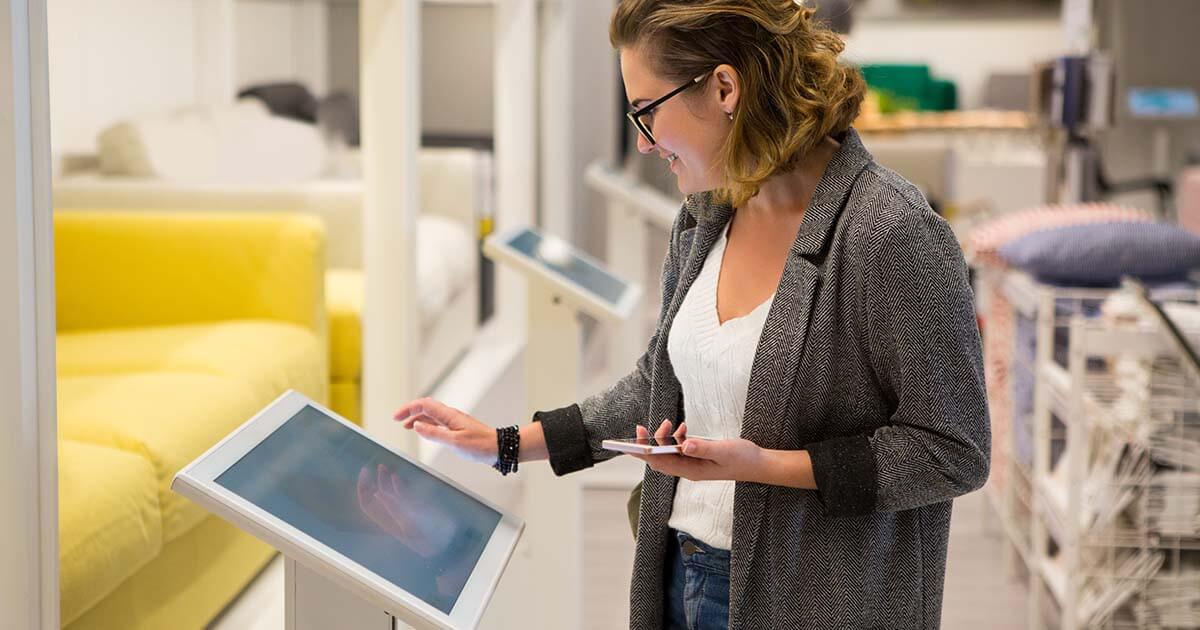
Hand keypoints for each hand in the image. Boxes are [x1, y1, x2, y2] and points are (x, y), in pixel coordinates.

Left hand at [356, 463, 456, 557]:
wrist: (444, 543)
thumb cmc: (427, 537)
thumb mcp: (409, 523)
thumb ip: (394, 508)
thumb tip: (377, 494)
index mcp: (386, 521)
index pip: (367, 503)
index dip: (363, 488)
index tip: (364, 472)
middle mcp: (391, 515)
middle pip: (374, 497)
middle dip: (370, 483)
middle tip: (368, 469)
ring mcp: (402, 511)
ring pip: (388, 494)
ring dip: (383, 481)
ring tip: (382, 467)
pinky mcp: (412, 509)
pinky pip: (401, 496)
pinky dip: (397, 486)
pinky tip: (395, 477)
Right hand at [394, 397, 497, 464]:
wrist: (500, 448)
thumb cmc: (481, 445)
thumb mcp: (454, 442)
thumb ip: (434, 434)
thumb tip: (416, 426)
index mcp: (449, 416)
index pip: (424, 405)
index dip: (408, 409)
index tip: (396, 417)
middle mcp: (451, 416)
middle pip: (426, 408)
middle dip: (410, 411)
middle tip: (397, 420)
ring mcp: (455, 422)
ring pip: (432, 416)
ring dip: (417, 418)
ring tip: (406, 425)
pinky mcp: (458, 429)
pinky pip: (438, 423)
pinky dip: (427, 425)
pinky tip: (424, 432)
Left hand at [628, 419, 765, 482]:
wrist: (759, 464)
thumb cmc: (743, 459)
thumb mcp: (724, 451)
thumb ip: (704, 448)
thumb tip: (684, 444)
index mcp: (692, 471)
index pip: (660, 464)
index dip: (643, 453)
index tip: (633, 441)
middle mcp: (689, 469)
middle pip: (659, 459)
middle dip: (649, 444)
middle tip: (644, 426)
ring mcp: (693, 464)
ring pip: (668, 452)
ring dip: (664, 439)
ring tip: (670, 424)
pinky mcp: (698, 457)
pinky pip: (679, 449)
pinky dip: (676, 438)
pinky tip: (683, 428)